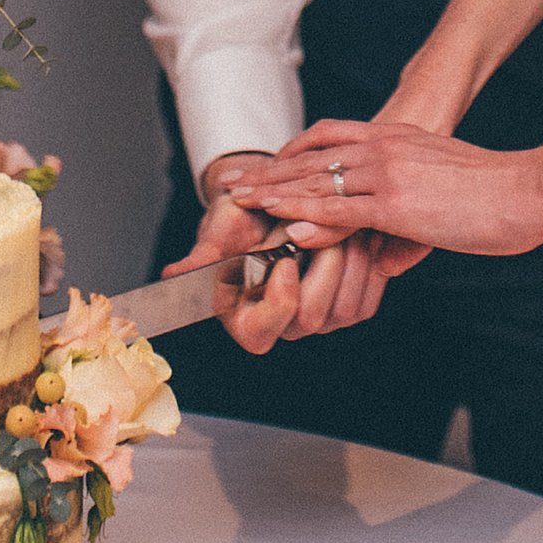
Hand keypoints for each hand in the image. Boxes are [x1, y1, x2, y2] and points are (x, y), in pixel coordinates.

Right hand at [161, 152, 412, 353]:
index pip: (264, 331)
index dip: (279, 299)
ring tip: (343, 223)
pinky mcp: (349, 306)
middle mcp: (284, 328)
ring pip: (346, 308)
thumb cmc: (240, 222)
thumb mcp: (219, 230)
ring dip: (349, 261)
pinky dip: (369, 263)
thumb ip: (203, 255)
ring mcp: (319, 321)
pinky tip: (361, 231)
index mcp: (246, 319)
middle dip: (323, 269)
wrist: (274, 210)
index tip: (285, 259)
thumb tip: (174, 274)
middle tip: (324, 228)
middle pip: (312, 318)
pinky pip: (367, 296)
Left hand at [244, 117, 542, 263]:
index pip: (327, 137)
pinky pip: (343, 210)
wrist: (524, 190)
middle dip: (269, 173)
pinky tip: (286, 226)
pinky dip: (310, 217)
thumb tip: (386, 253)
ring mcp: (388, 174)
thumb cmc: (492, 192)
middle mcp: (383, 148)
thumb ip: (407, 212)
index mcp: (393, 138)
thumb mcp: (441, 186)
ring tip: (241, 204)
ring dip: (276, 195)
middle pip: (311, 158)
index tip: (263, 167)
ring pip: (318, 182)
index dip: (290, 153)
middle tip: (232, 185)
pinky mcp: (397, 202)